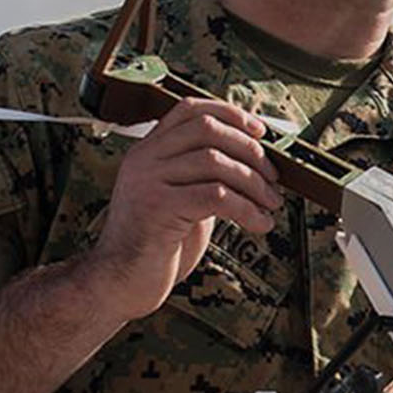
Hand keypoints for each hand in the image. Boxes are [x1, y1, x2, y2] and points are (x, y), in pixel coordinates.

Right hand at [83, 98, 282, 320]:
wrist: (119, 283)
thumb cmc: (156, 245)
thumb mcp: (181, 199)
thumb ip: (204, 176)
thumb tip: (255, 159)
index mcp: (148, 151)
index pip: (189, 109)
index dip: (229, 114)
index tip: (259, 131)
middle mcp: (144, 159)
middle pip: (208, 130)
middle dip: (250, 151)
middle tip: (273, 178)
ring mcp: (147, 182)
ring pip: (215, 161)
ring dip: (254, 183)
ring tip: (271, 204)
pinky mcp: (158, 209)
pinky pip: (216, 195)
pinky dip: (247, 208)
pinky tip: (259, 223)